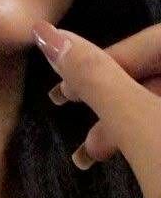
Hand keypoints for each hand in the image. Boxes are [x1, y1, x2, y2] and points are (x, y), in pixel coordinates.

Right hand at [32, 19, 160, 197]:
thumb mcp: (144, 132)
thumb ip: (98, 79)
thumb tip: (47, 33)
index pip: (159, 38)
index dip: (109, 56)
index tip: (65, 90)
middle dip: (116, 96)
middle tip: (73, 121)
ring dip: (130, 122)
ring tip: (92, 156)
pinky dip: (155, 140)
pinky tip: (132, 164)